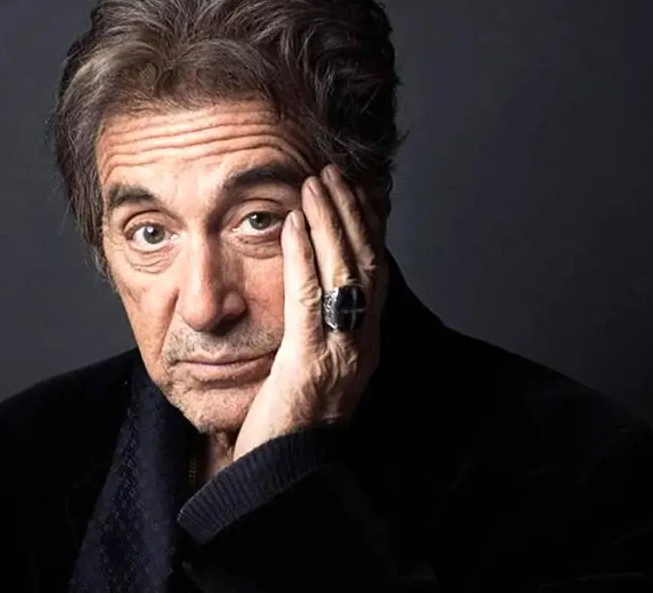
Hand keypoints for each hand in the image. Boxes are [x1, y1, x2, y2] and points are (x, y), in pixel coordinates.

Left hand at [233, 164, 388, 460]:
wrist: (279, 478)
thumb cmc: (285, 428)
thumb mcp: (307, 370)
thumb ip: (313, 332)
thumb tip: (305, 294)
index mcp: (364, 345)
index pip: (372, 273)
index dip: (365, 227)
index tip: (353, 190)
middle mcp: (362, 344)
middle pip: (366, 262)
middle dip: (350, 212)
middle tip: (332, 173)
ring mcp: (341, 352)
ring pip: (344, 271)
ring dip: (328, 221)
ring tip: (314, 183)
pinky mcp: (310, 361)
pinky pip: (310, 295)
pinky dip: (303, 254)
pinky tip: (291, 224)